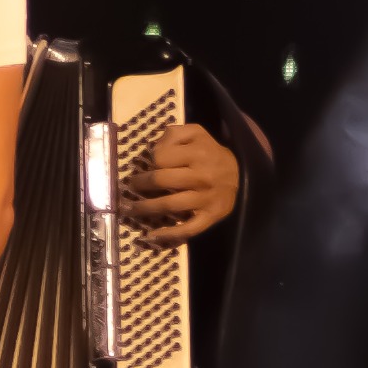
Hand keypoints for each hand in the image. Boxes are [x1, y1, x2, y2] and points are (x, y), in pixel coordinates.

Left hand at [126, 123, 240, 239]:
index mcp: (196, 152)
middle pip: (160, 181)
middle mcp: (201, 176)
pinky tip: (151, 235)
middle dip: (139, 185)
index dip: (149, 161)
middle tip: (129, 187)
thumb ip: (172, 134)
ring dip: (144, 209)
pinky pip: (187, 228)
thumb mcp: (195, 132)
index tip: (145, 165)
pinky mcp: (210, 217)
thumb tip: (151, 150)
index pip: (160, 157)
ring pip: (168, 205)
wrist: (239, 174)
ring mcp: (205, 198)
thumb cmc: (210, 152)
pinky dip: (168, 234)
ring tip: (128, 209)